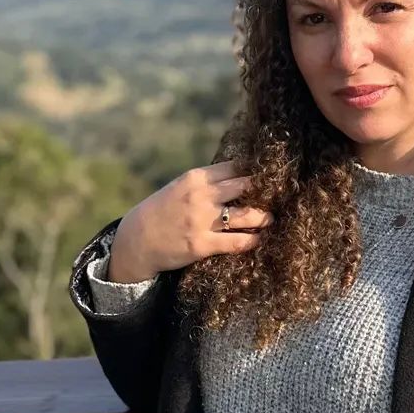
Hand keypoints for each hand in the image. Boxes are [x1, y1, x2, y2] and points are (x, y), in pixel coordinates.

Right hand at [107, 160, 274, 282]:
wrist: (136, 240)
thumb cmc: (162, 212)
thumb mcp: (180, 188)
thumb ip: (207, 182)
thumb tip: (239, 176)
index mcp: (196, 178)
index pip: (235, 167)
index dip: (255, 172)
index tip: (268, 177)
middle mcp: (201, 196)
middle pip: (246, 186)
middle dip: (264, 191)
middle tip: (277, 197)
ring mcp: (202, 221)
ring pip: (247, 215)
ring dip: (264, 217)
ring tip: (270, 219)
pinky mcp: (202, 245)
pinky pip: (237, 241)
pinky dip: (253, 240)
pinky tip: (259, 239)